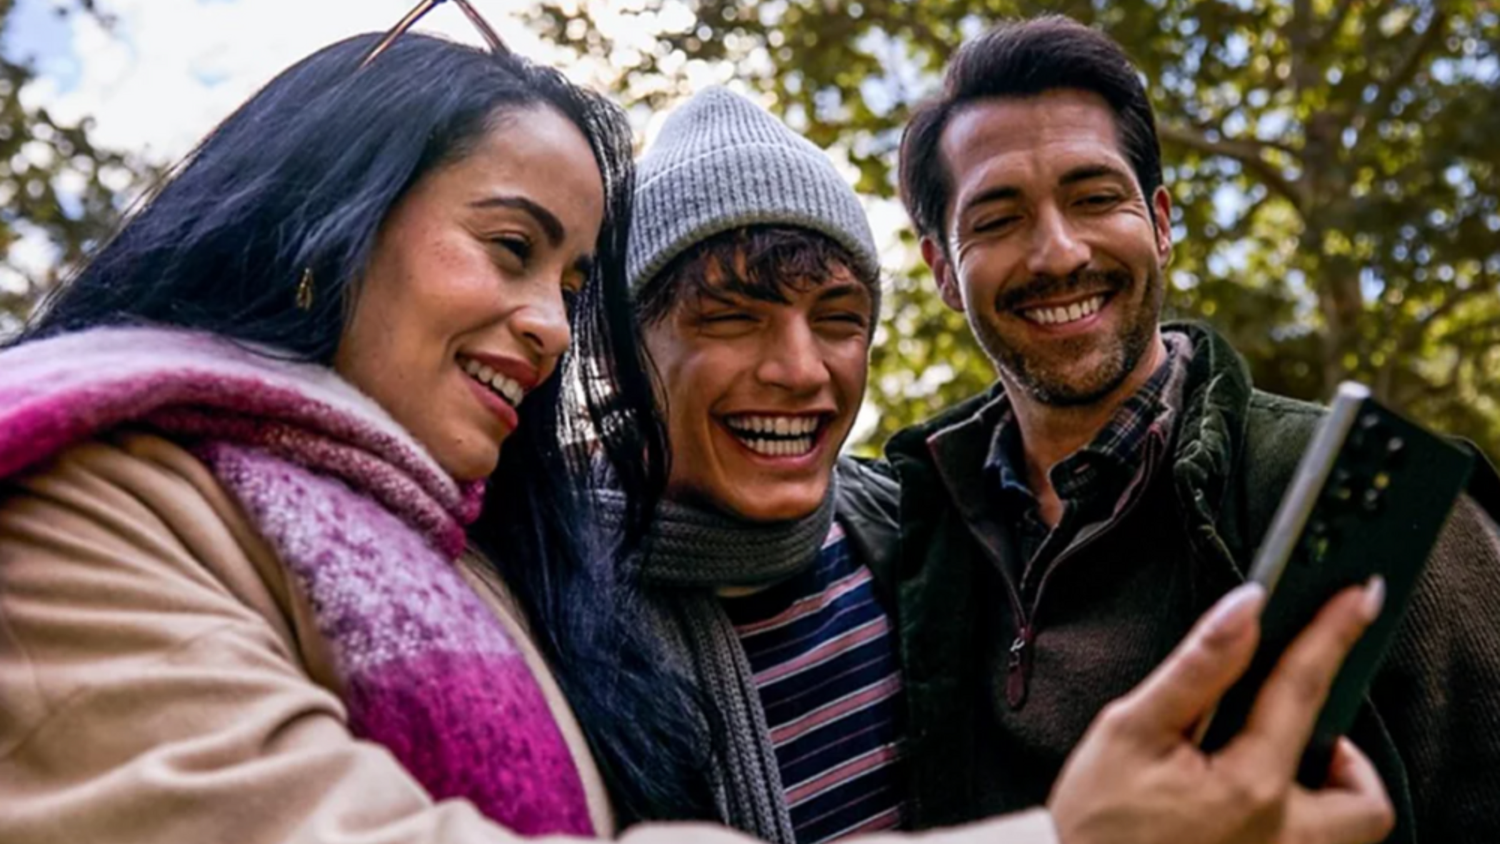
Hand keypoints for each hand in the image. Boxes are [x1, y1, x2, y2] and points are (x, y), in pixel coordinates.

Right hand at [1048, 580, 1393, 843]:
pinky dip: (1298, 826)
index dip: (1333, 634)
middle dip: (1349, 761)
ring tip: (1277, 773)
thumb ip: (1198, 667)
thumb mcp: (1130, 729)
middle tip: (1306, 735)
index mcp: (1250, 786)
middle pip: (1363, 800)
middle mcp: (1281, 837)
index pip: (1304, 691)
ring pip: (1348, 837)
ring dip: (1329, 798)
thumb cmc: (1095, 823)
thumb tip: (1245, 608)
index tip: (1359, 596)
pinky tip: (1250, 810)